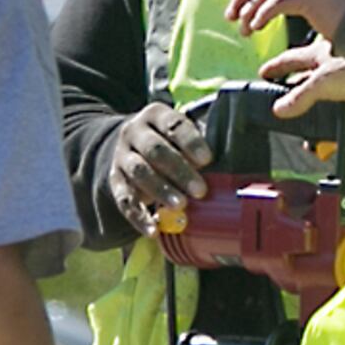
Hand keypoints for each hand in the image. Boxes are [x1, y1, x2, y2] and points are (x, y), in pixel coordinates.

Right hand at [106, 101, 210, 220]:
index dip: (191, 142)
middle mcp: (134, 132)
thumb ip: (199, 145)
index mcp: (155, 115)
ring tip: (179, 206)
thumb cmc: (169, 141)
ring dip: (161, 190)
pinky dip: (138, 216)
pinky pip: (124, 199)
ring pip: (139, 172)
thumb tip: (229, 166)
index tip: (207, 160)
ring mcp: (122, 156)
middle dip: (179, 170)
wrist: (130, 147)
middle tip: (200, 190)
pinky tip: (153, 230)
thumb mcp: (180, 133)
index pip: (173, 125)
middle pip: (155, 150)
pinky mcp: (115, 180)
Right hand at [261, 44, 344, 115]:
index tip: (264, 72)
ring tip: (300, 97)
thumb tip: (279, 109)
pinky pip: (337, 85)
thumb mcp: (323, 83)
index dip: (275, 67)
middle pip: (305, 66)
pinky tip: (327, 102)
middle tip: (278, 82)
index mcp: (318, 51)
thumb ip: (300, 98)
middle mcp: (332, 55)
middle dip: (291, 75)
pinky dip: (328, 93)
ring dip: (310, 85)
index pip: (290, 58)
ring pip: (321, 74)